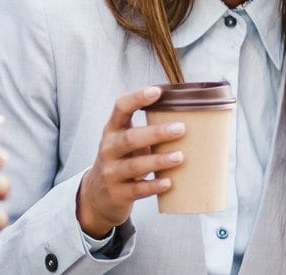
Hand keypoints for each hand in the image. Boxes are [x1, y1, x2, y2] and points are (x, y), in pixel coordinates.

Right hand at [76, 86, 184, 237]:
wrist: (97, 195)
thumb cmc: (121, 161)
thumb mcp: (125, 143)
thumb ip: (146, 133)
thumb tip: (188, 121)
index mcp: (112, 130)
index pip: (120, 108)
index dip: (137, 98)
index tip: (157, 91)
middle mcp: (109, 149)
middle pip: (130, 139)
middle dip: (156, 133)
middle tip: (181, 129)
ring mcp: (111, 172)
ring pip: (134, 166)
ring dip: (158, 160)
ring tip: (180, 157)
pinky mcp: (117, 193)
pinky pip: (137, 189)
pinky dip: (153, 186)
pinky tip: (168, 183)